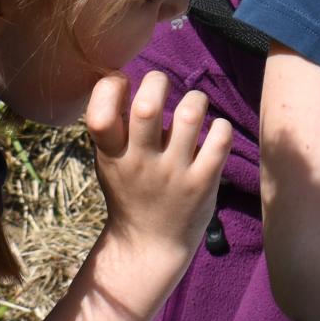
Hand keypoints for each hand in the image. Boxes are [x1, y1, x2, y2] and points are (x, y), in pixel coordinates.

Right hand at [88, 70, 232, 266]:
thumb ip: (112, 128)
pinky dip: (220, 127)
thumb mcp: (109, 163)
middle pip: (147, 106)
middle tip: (162, 86)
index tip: (123, 84)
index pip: (99, 115)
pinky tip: (213, 132)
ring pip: (189, 114)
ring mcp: (173, 173)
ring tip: (193, 107)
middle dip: (157, 81)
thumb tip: (121, 77)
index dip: (109, 87)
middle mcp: (140, 162)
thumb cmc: (130, 192)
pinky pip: (219, 139)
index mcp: (112, 155)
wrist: (151, 244)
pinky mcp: (203, 182)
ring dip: (195, 99)